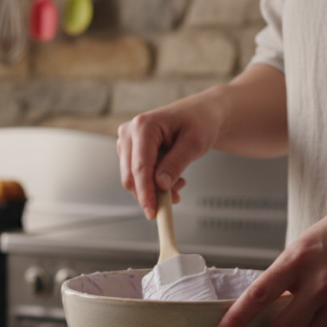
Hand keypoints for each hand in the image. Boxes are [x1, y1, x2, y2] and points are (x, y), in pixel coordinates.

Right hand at [116, 93, 223, 219]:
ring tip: (179, 184)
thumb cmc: (199, 122)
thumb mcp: (195, 143)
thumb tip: (160, 184)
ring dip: (154, 188)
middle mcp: (129, 132)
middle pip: (131, 175)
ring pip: (132, 178)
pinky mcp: (129, 150)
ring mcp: (127, 141)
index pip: (140, 167)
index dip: (145, 193)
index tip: (152, 212)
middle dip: (151, 193)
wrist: (200, 114)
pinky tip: (171, 178)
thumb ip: (176, 163)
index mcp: (144, 125)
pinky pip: (136, 175)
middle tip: (174, 201)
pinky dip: (153, 183)